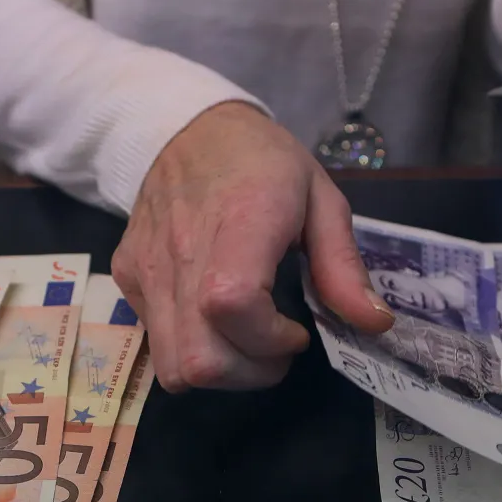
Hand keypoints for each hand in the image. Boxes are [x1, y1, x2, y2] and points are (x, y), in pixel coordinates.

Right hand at [113, 102, 393, 391]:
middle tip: (273, 347)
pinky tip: (212, 318)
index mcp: (240, 221)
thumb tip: (375, 324)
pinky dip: (188, 347)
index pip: (233, 305)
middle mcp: (182, 251)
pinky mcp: (127, 277)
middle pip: (199, 360)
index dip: (270, 340)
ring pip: (171, 367)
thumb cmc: (264, 162)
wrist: (187, 128)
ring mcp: (147, 268)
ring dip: (217, 370)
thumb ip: (344, 267)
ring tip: (244, 341)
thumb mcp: (321, 199)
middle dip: (249, 373)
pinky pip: (154, 341)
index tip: (297, 332)